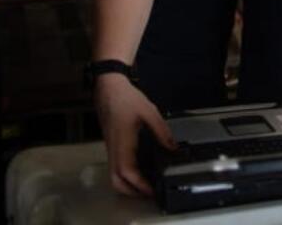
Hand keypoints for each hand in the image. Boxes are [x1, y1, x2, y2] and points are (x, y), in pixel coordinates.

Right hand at [95, 74, 175, 195]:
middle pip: (116, 180)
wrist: (108, 88)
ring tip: (144, 186)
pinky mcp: (111, 145)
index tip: (151, 190)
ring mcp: (111, 148)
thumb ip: (162, 131)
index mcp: (122, 142)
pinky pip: (115, 166)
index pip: (127, 172)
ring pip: (113, 175)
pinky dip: (125, 175)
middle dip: (130, 191)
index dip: (139, 184)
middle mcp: (114, 149)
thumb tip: (172, 147)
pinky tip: (137, 171)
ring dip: (127, 185)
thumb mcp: (149, 112)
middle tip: (148, 193)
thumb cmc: (126, 98)